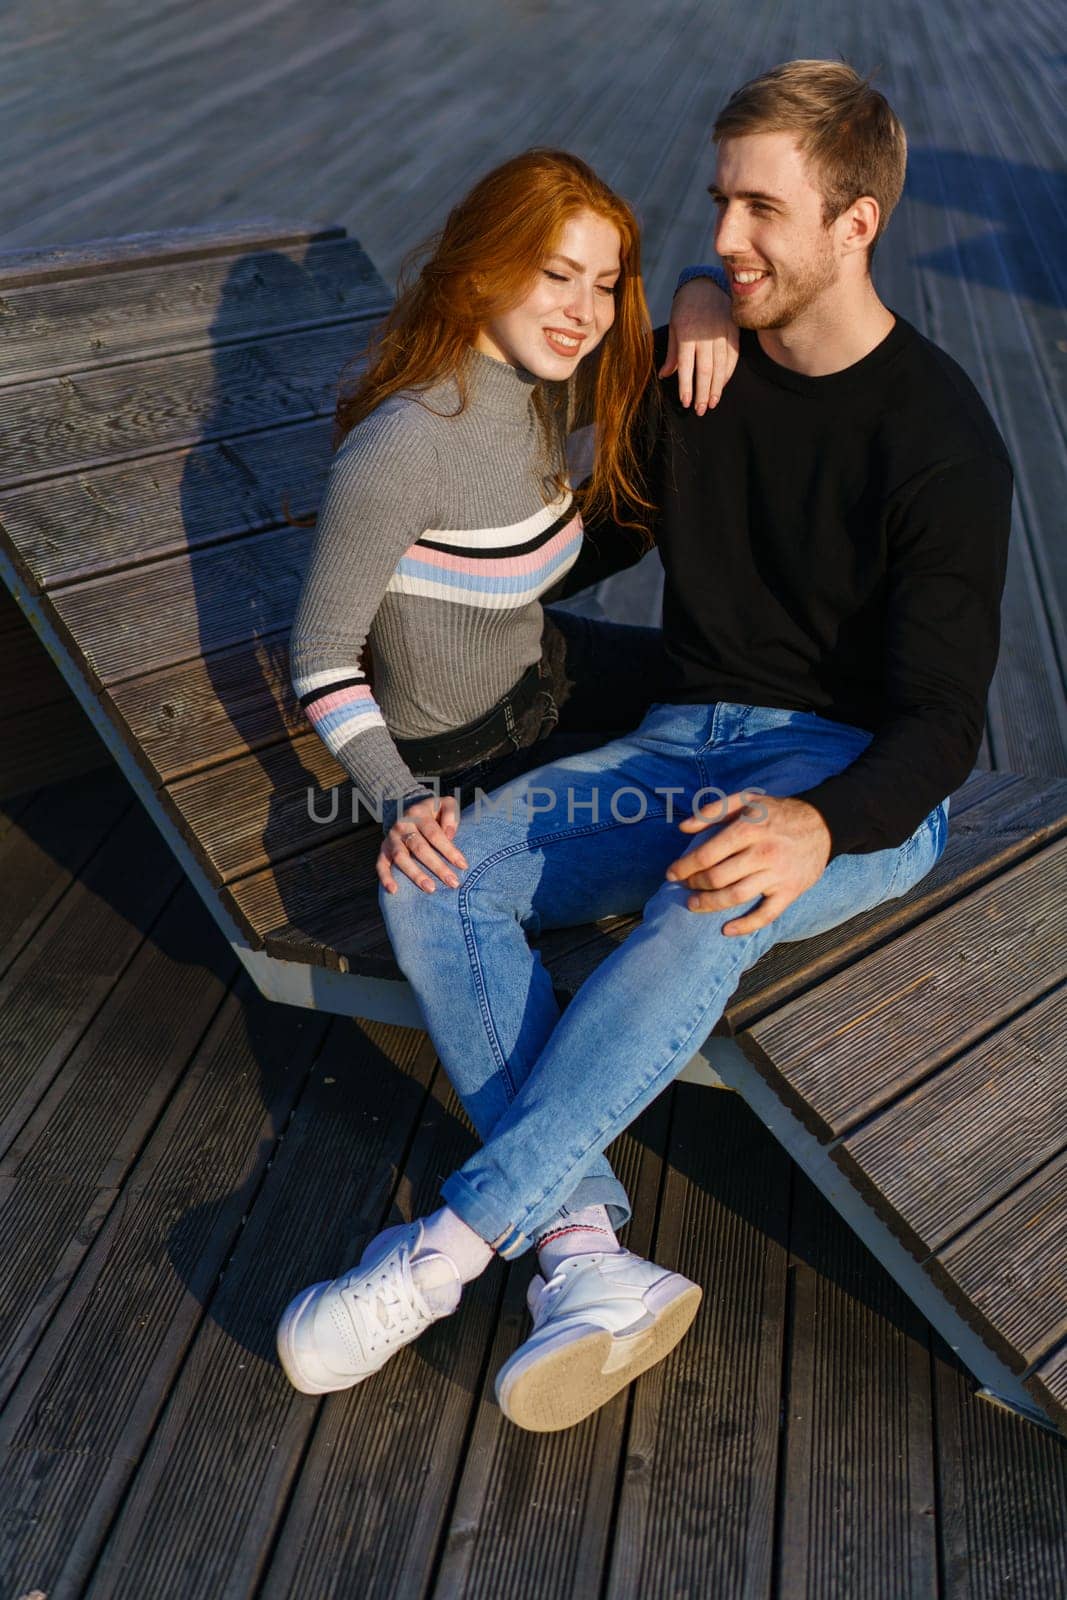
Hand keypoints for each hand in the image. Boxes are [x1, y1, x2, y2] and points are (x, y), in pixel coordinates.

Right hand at [377, 795, 468, 894]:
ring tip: (430, 889)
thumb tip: (450, 834)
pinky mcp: (383, 850)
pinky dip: (385, 877)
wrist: (409, 810)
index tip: (463, 866)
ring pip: (401, 858)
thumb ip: (451, 814)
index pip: (434, 834)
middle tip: (453, 883)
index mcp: (418, 814)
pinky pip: (381, 864)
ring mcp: (391, 838)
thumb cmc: (434, 812)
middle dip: (437, 867)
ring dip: (415, 875)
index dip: (449, 850)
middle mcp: (402, 825)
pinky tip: (394, 890)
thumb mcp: (445, 804)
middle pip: (419, 848)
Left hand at [659, 276, 738, 412]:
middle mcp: (705, 335)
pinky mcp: (733, 331)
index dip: (686, 386)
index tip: (686, 402)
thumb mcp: (674, 327)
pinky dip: (728, 373)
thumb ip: (672, 353)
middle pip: (705, 370)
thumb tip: (664, 376)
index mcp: (686, 334)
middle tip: (701, 410)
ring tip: (712, 403)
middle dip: (703, 393)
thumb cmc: (685, 307)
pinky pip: (733, 356)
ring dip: (717, 387)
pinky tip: (722, 385)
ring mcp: (721, 333)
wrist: (705, 284)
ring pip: (721, 366)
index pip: (686, 366)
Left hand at [665, 793, 830, 933]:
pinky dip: (745, 926)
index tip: (671, 873)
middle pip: (718, 878)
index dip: (684, 867)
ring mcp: (777, 874)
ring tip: (694, 905)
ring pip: (736, 896)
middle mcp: (762, 852)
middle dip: (694, 885)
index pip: (707, 854)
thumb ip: (713, 811)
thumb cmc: (777, 812)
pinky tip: (726, 930)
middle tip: (685, 887)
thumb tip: (683, 827)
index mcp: (748, 829)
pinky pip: (766, 914)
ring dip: (710, 904)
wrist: (823, 823)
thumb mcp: (746, 799)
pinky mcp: (790, 891)